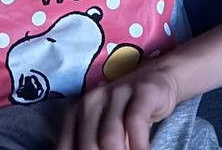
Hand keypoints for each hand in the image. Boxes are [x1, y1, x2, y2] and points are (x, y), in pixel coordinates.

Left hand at [56, 65, 178, 149]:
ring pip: (109, 136)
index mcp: (75, 114)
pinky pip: (135, 121)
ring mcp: (116, 94)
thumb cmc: (126, 113)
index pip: (66, 148)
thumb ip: (93, 145)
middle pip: (88, 146)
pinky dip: (138, 145)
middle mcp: (91, 102)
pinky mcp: (141, 92)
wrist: (156, 79)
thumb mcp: (103, 130)